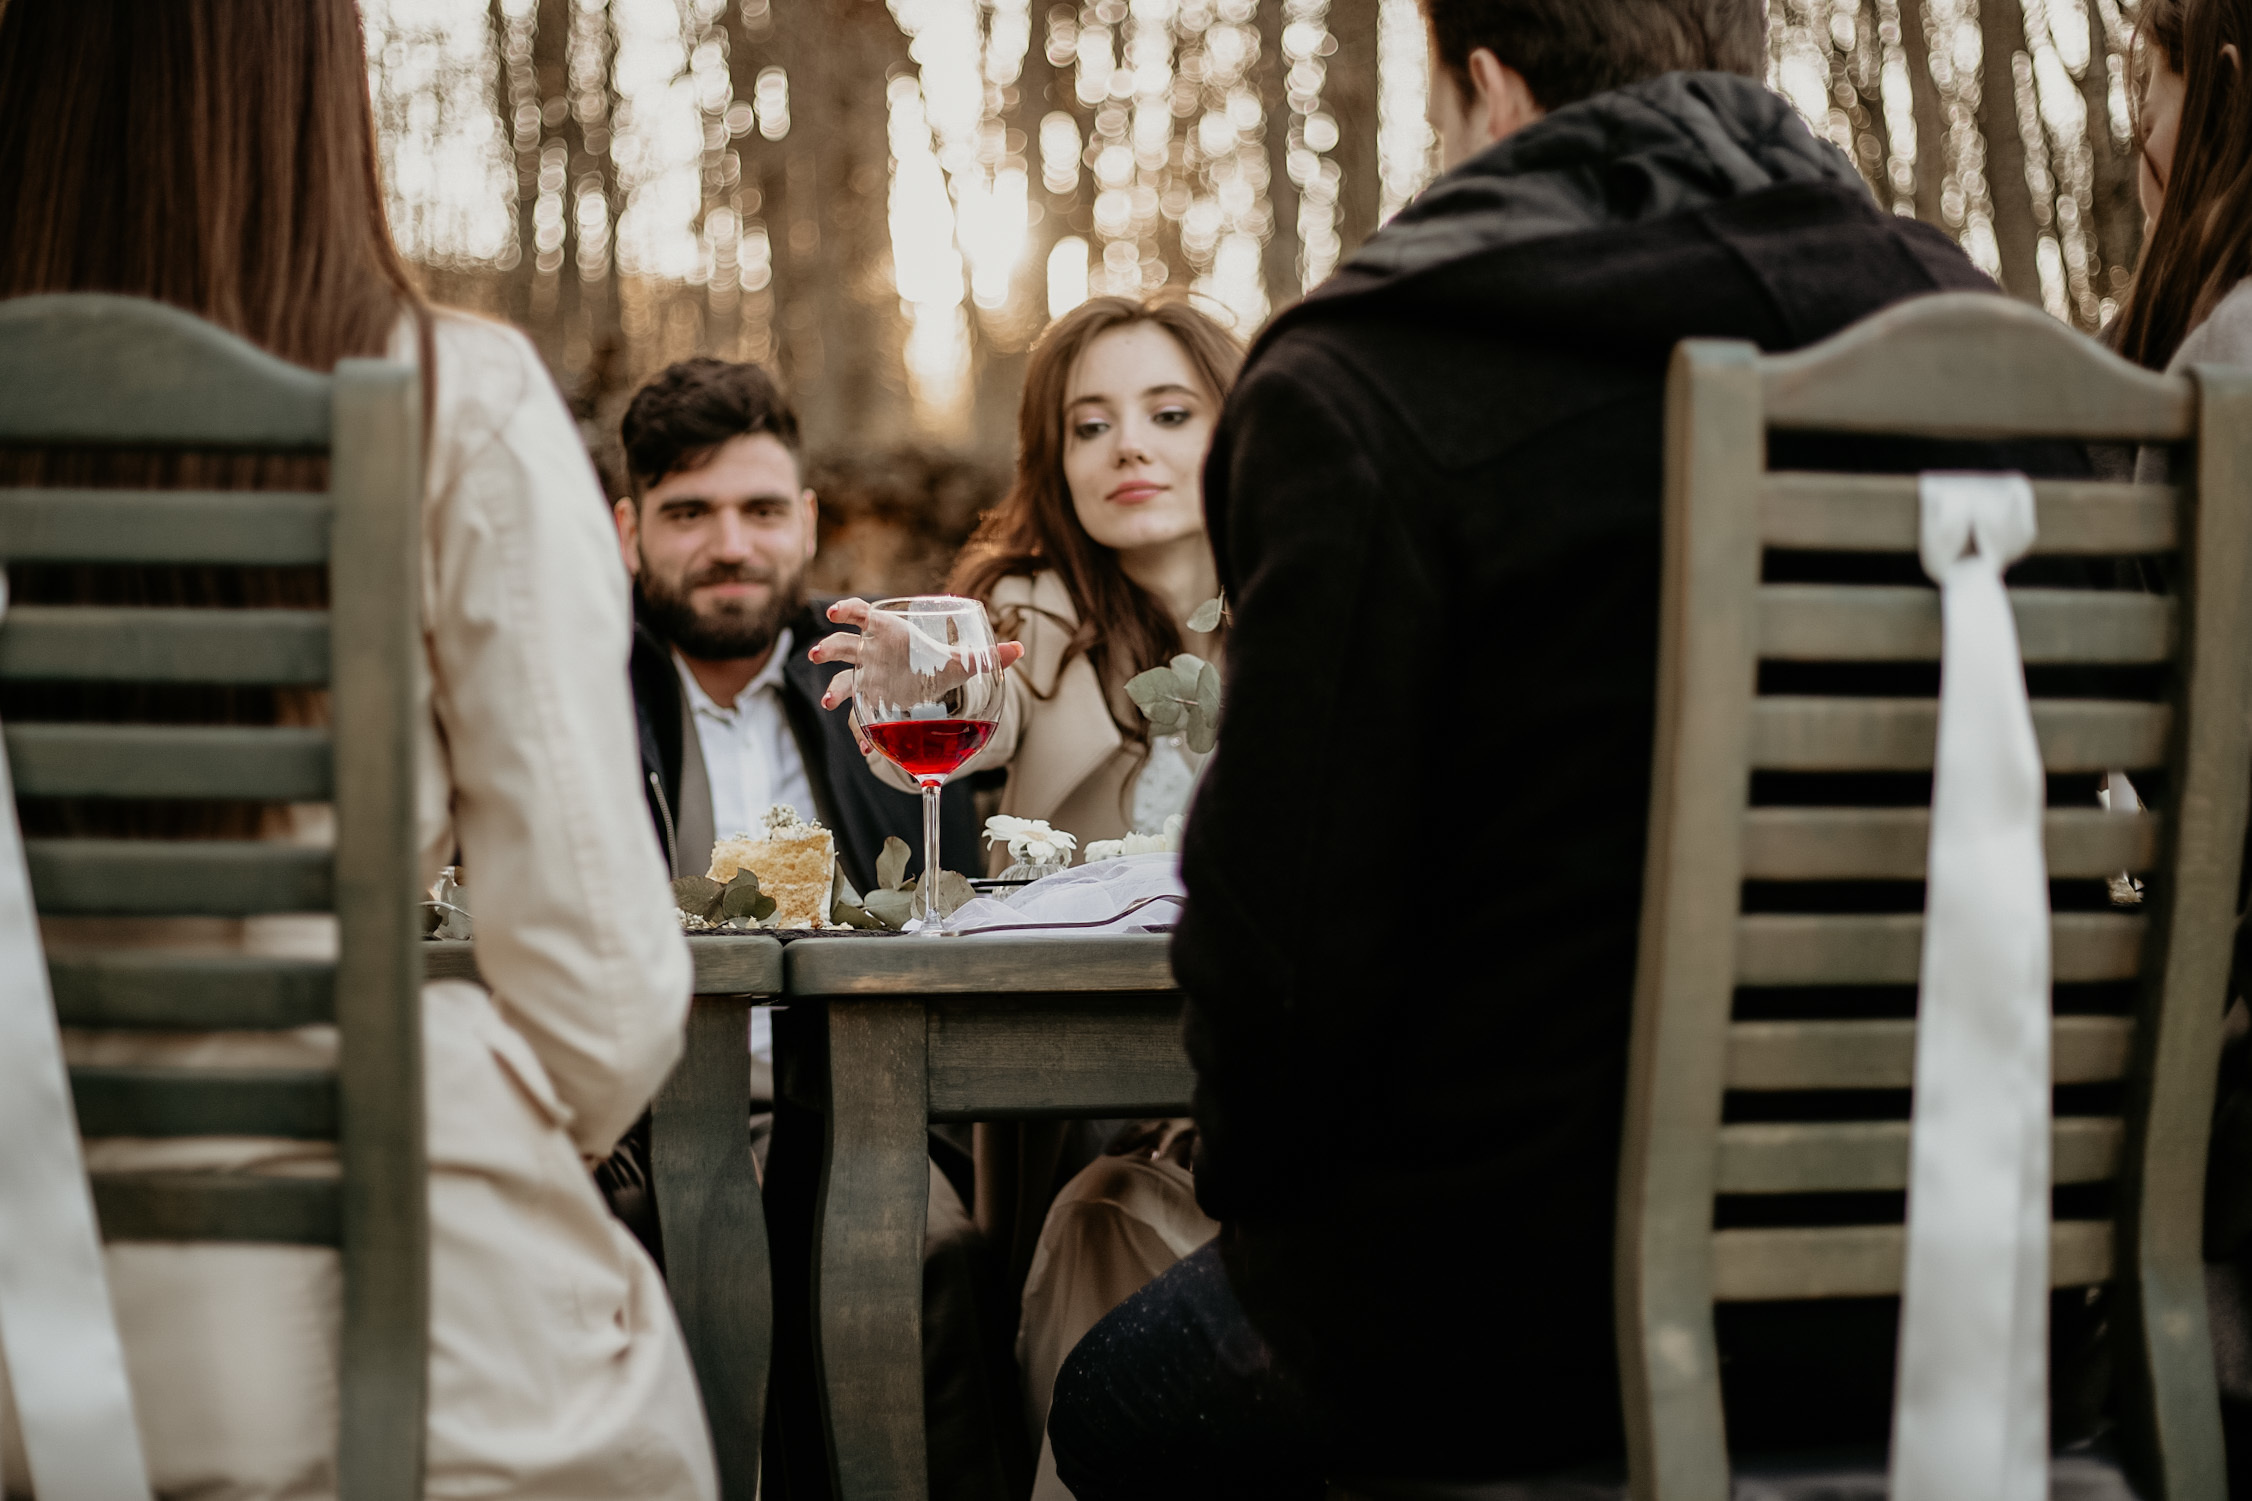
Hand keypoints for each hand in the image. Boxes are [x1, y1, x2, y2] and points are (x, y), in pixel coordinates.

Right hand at [809, 597, 1023, 715]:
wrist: (928, 685)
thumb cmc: (934, 662)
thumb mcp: (960, 661)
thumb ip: (987, 656)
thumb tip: (1019, 649)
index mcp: (886, 632)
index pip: (860, 614)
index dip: (846, 610)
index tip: (835, 612)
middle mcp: (870, 653)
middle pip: (841, 646)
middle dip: (827, 648)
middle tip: (817, 654)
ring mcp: (865, 678)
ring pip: (840, 679)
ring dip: (832, 688)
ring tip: (828, 702)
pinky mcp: (868, 703)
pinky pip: (857, 716)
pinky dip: (860, 731)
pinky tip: (864, 746)